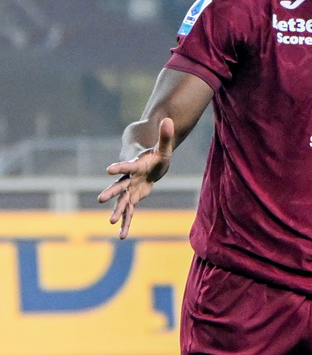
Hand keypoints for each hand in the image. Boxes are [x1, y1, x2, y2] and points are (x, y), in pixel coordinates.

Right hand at [97, 117, 174, 239]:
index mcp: (136, 165)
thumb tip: (168, 119)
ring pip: (122, 201)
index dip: (119, 167)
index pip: (127, 166)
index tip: (108, 170)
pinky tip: (122, 236)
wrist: (148, 163)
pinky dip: (126, 223)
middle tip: (101, 199)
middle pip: (120, 186)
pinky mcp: (133, 198)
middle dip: (111, 192)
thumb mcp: (164, 146)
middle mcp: (129, 179)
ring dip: (118, 211)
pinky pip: (129, 212)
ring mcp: (130, 189)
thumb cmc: (156, 154)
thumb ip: (165, 135)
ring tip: (112, 222)